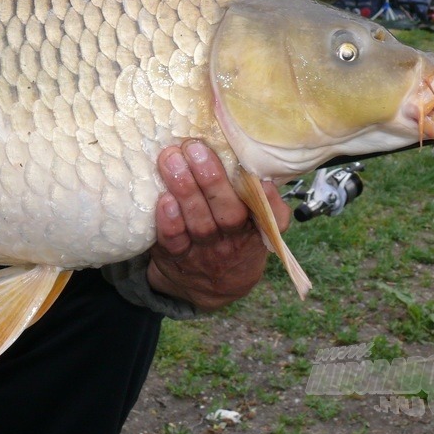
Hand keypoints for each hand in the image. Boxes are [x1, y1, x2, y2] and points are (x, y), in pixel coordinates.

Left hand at [147, 141, 290, 310]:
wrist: (208, 286)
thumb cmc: (235, 240)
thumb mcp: (258, 227)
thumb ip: (262, 201)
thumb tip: (261, 171)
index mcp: (256, 229)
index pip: (271, 217)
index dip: (267, 198)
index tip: (254, 172)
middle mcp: (232, 241)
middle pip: (228, 213)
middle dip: (211, 178)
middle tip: (194, 148)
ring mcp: (203, 250)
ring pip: (198, 222)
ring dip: (184, 189)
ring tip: (172, 159)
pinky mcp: (176, 256)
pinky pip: (173, 240)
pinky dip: (168, 220)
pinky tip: (163, 197)